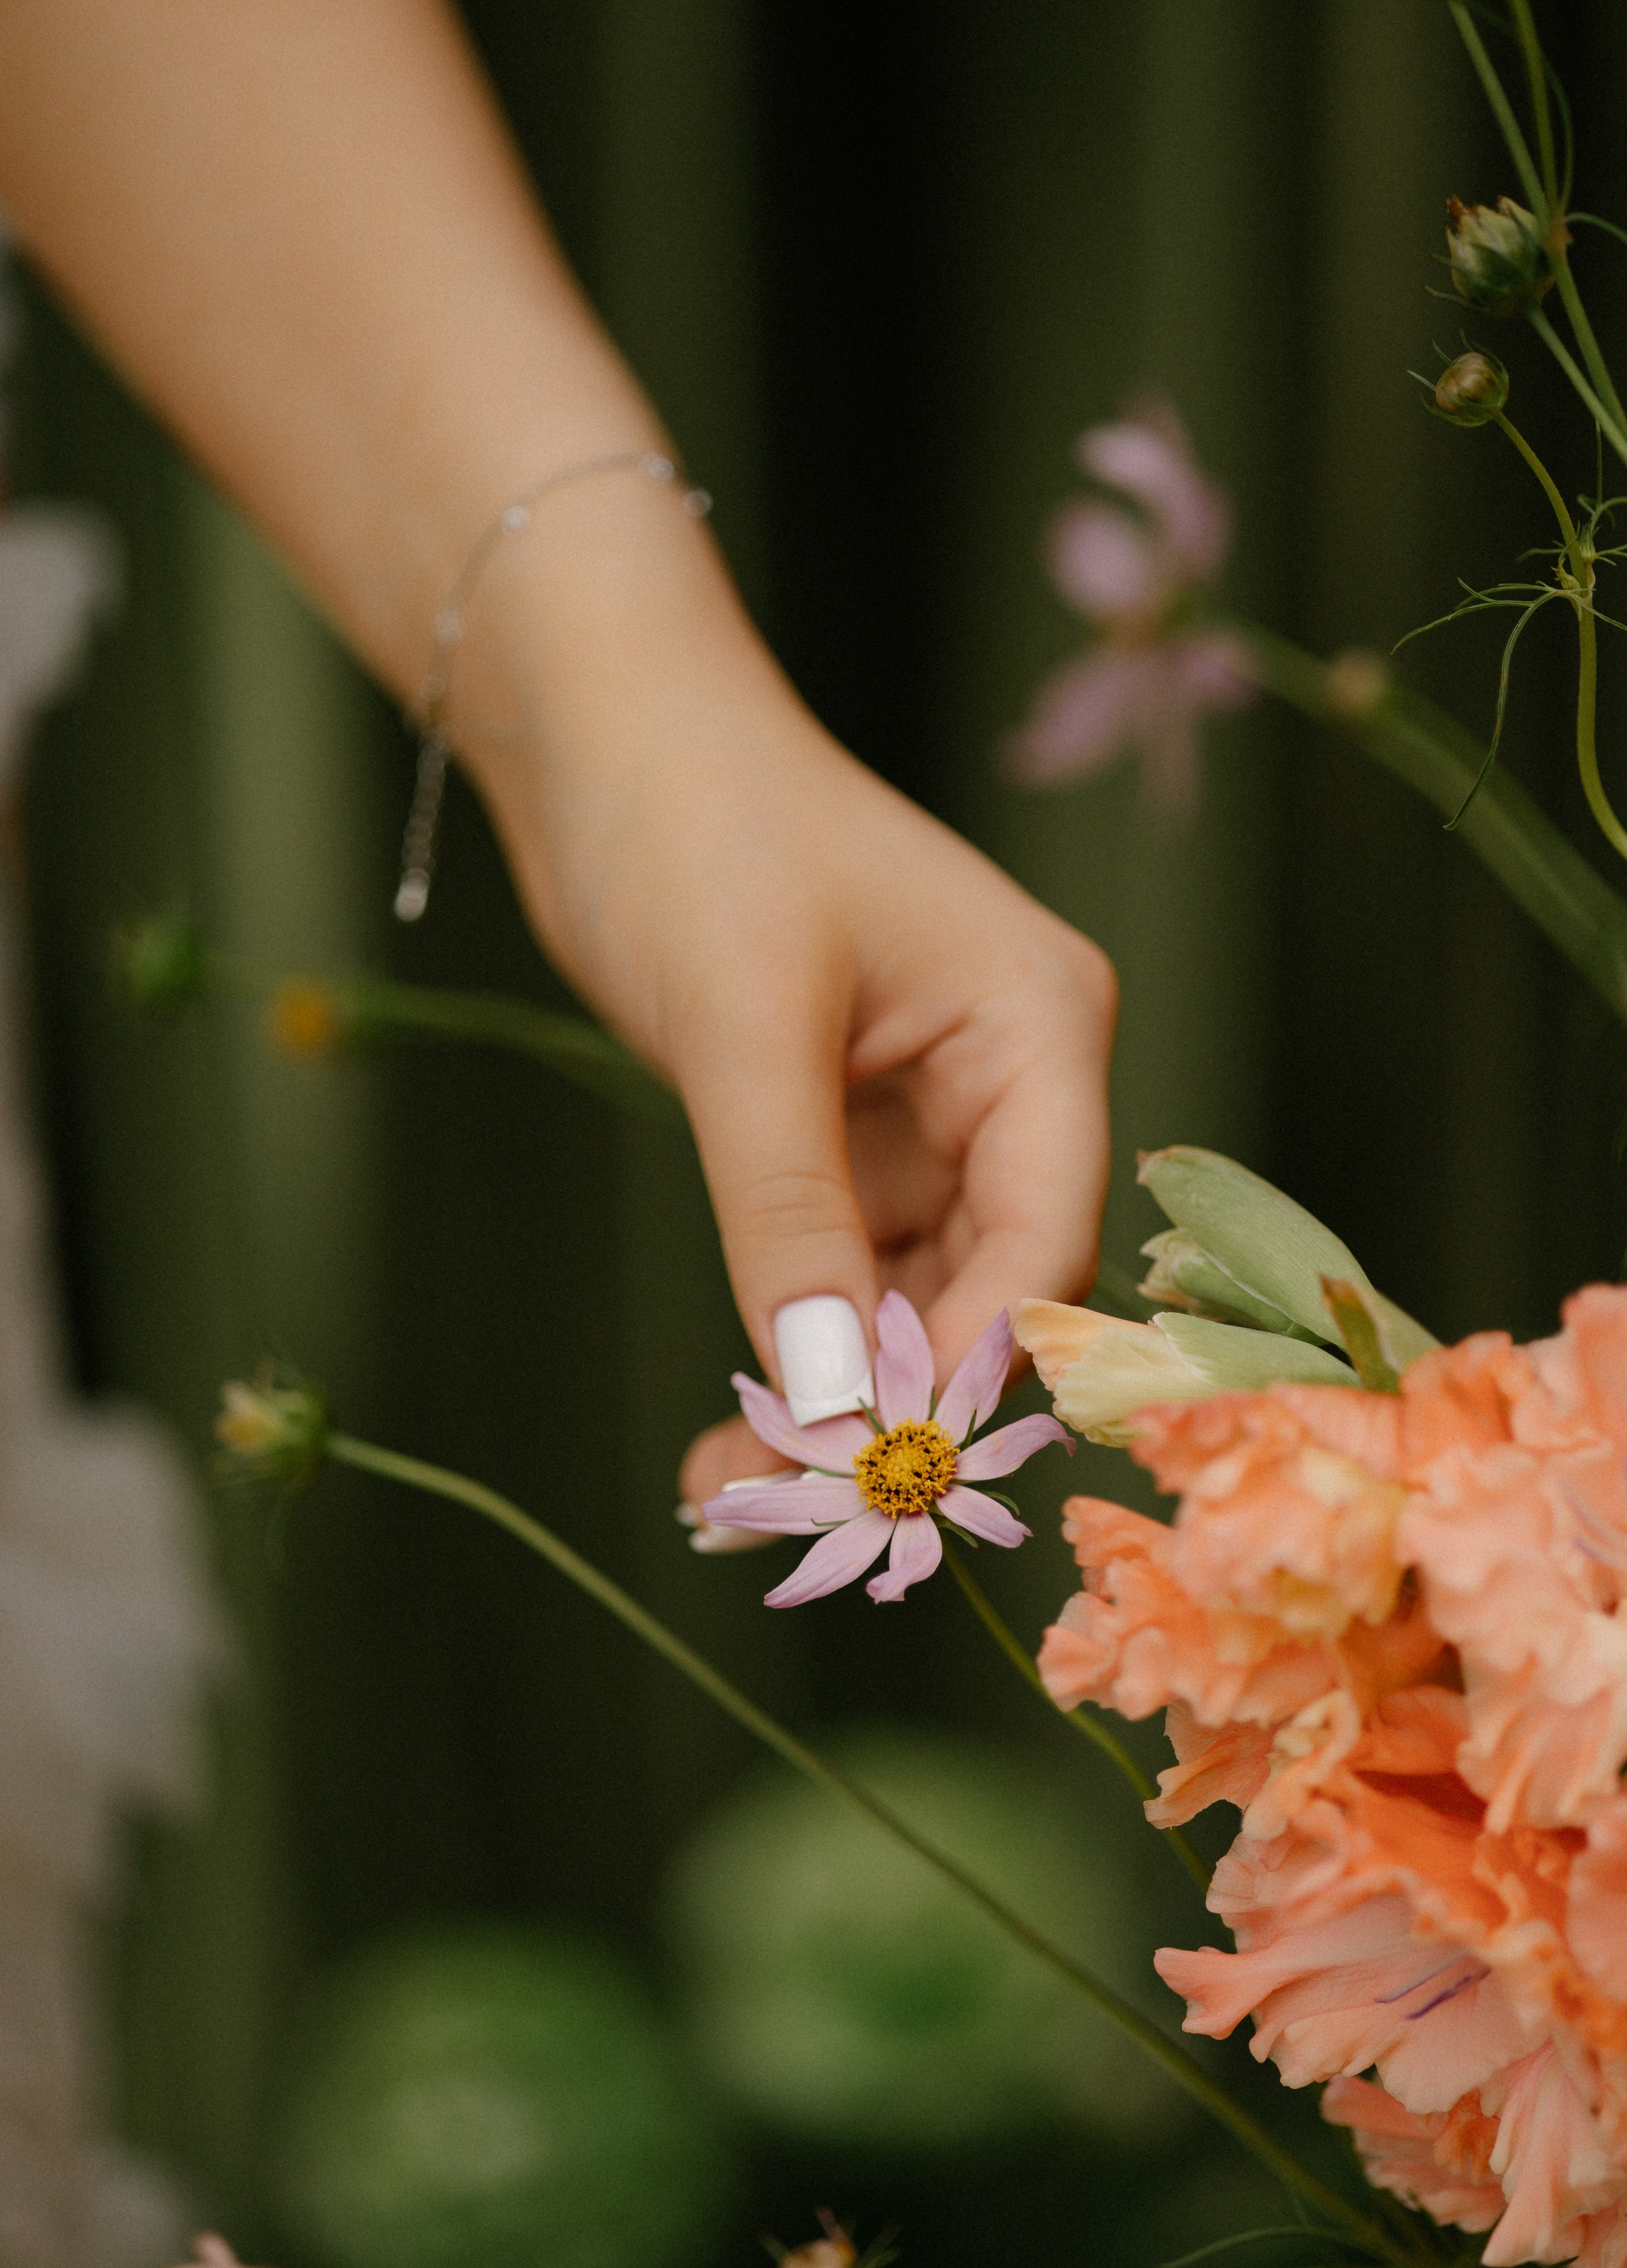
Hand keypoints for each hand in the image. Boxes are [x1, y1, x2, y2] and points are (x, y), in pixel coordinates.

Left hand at [477, 626, 1116, 1508]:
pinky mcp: (857, 1130)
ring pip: (916, 1296)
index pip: (1045, 1241)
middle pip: (992, 1287)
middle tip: (786, 1510)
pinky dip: (802, 1341)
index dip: (967, 1366)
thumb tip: (833, 1411)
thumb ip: (791, 1220)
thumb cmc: (694, 830)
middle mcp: (1012, 1079)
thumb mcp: (743, 1032)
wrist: (607, 735)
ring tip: (733, 1486)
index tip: (873, 1474)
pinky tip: (741, 1424)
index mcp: (1039, 1030)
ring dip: (837, 1392)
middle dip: (894, 1401)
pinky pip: (851, 1267)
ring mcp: (937, 1110)